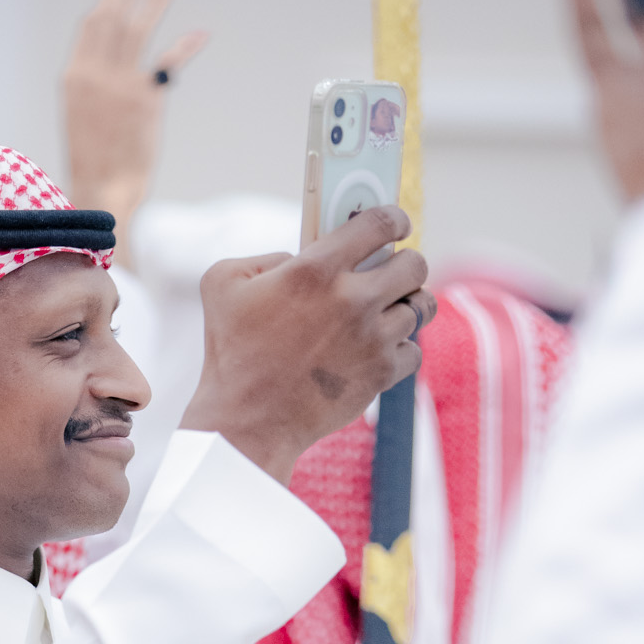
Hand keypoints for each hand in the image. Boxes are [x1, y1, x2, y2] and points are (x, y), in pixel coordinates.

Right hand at [62, 0, 207, 267]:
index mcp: (74, 77)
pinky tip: (200, 34)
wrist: (102, 192)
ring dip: (155, 3)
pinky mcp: (146, 99)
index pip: (90, 26)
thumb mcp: (80, 117)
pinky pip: (169, 61)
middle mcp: (95, 74)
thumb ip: (93, 86)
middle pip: (113, 16)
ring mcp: (120, 84)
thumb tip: (110, 66)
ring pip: (139, 29)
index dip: (107, 2)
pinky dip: (186, 45)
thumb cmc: (92, 163)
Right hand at [180, 208, 433, 483]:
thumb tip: (298, 257)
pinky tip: (379, 350)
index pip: (381, 223)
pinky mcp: (380, 374)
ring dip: (406, 307)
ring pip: (420, 308)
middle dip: (407, 264)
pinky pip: (414, 350)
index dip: (396, 219)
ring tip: (389, 312)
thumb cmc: (231, 354)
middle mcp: (353, 300)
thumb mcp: (223, 283)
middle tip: (395, 272)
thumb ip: (265, 257)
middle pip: (415, 265)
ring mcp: (372, 339)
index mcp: (316, 269)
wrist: (247, 424)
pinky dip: (400, 350)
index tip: (398, 225)